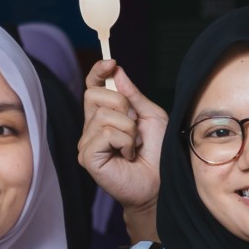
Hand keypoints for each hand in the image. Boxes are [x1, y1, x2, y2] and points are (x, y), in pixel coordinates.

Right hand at [81, 58, 163, 217]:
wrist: (161, 184)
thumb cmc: (158, 153)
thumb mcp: (151, 116)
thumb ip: (133, 94)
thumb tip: (116, 71)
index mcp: (104, 116)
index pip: (92, 87)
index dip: (97, 72)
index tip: (110, 63)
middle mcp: (91, 128)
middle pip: (94, 95)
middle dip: (122, 106)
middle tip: (136, 129)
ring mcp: (86, 143)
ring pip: (103, 115)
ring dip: (129, 129)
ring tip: (135, 147)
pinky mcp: (87, 156)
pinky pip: (104, 134)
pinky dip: (124, 142)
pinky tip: (128, 156)